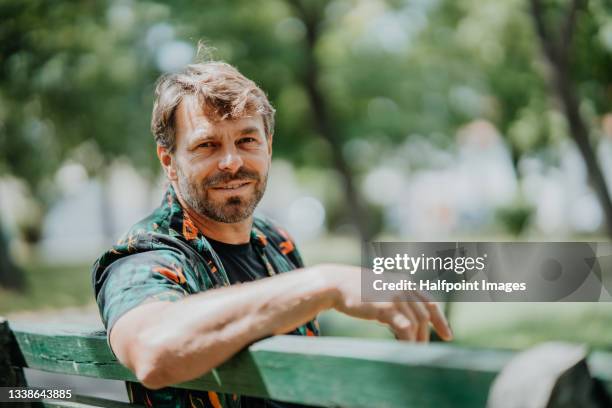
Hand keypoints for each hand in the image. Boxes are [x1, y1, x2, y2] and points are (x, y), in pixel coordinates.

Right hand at [318, 264, 452, 341]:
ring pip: (417, 324)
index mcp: (405, 281)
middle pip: (425, 315)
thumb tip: (406, 323)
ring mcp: (396, 296)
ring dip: (417, 341)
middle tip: (422, 351)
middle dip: (427, 335)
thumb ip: (396, 301)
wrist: (336, 284)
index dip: (441, 320)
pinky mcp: (386, 307)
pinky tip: (404, 348)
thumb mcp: (382, 290)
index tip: (448, 335)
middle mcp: (404, 286)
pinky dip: (408, 341)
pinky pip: (405, 328)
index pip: (430, 302)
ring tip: (412, 353)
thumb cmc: (356, 290)